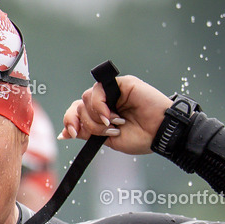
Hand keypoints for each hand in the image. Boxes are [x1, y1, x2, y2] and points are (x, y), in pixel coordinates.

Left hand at [58, 75, 173, 154]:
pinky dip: (100, 104)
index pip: (76, 112)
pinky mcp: (122, 83)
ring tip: (114, 124)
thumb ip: (87, 133)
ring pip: (87, 98)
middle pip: (79, 106)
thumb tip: (64, 133)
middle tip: (106, 132)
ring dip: (96, 116)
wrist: (160, 133)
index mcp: (101, 115)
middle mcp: (105, 102)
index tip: (71, 133)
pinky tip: (110, 114)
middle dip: (88, 123)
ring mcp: (113, 92)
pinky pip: (99, 88)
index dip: (70, 121)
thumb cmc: (141, 138)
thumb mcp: (107, 140)